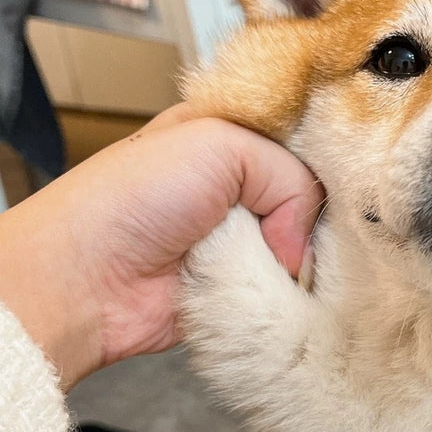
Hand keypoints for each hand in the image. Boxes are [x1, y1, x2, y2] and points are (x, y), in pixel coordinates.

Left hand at [0, 105, 323, 389]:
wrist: (83, 281)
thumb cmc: (131, 200)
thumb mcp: (218, 145)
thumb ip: (289, 175)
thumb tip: (302, 244)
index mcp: (231, 136)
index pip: (305, 140)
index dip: (328, 159)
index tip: (348, 179)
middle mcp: (239, 187)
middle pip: (314, 197)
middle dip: (322, 214)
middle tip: (322, 228)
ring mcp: (243, 241)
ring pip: (306, 249)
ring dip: (302, 260)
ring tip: (291, 262)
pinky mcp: (241, 291)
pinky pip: (287, 293)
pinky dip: (289, 295)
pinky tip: (289, 291)